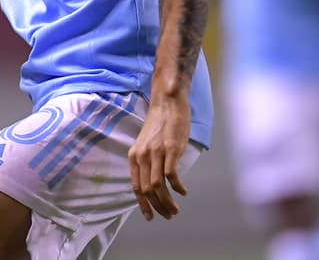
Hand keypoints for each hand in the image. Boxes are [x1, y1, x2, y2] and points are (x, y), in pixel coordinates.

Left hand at [128, 95, 190, 220]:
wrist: (167, 102)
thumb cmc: (159, 123)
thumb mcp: (146, 143)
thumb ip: (147, 161)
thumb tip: (151, 183)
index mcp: (134, 155)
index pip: (136, 187)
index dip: (143, 205)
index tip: (150, 217)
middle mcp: (142, 155)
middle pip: (147, 190)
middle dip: (158, 207)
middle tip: (169, 215)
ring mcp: (156, 152)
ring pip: (158, 186)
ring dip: (168, 202)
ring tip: (176, 209)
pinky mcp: (171, 149)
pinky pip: (172, 175)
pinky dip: (178, 187)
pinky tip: (184, 192)